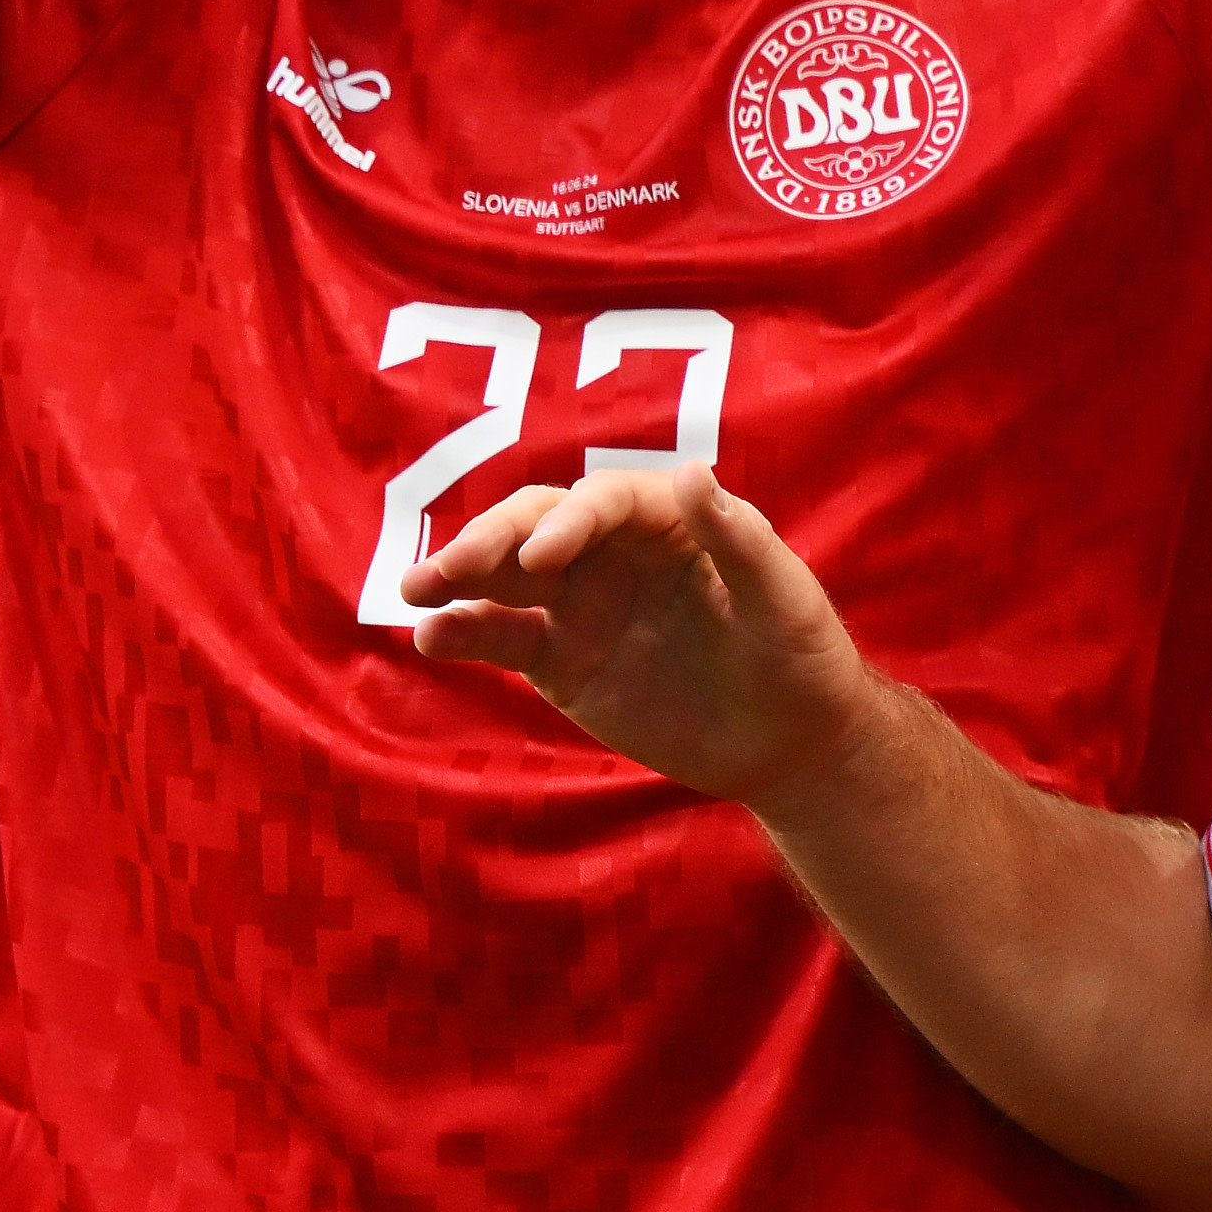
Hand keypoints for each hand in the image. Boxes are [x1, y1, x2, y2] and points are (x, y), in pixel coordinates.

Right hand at [403, 464, 879, 810]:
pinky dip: (464, 634)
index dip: (569, 522)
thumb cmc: (798, 653)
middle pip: (538, 526)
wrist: (788, 738)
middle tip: (448, 568)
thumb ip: (737, 540)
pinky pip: (503, 638)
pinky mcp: (562, 660)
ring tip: (413, 591)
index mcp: (668, 520)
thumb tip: (691, 473)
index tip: (542, 558)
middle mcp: (614, 552)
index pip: (603, 502)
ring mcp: (582, 604)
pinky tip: (431, 638)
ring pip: (506, 577)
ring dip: (458, 578)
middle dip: (491, 541)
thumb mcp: (781, 598)